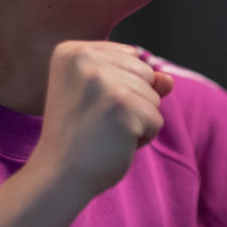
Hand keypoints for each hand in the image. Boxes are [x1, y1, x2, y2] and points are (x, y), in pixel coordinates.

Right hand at [30, 41, 173, 195]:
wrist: (58, 175)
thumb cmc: (80, 137)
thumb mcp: (104, 97)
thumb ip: (138, 79)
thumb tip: (168, 80)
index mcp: (73, 51)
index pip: (131, 56)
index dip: (120, 87)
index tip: (88, 105)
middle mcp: (85, 59)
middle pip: (146, 73)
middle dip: (133, 102)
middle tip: (97, 121)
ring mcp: (104, 81)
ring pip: (154, 96)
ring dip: (138, 120)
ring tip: (105, 132)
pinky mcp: (122, 106)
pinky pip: (156, 120)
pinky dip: (142, 138)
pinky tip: (114, 144)